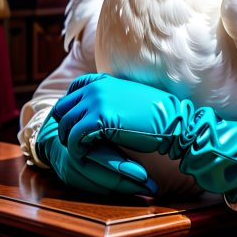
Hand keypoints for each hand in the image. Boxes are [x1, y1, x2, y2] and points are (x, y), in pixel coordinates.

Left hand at [53, 73, 236, 201]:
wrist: (173, 120)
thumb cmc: (155, 113)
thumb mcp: (129, 97)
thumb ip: (111, 97)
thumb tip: (99, 106)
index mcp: (103, 80)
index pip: (73, 89)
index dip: (72, 108)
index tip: (77, 124)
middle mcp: (96, 87)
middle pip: (63, 108)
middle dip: (65, 126)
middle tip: (74, 143)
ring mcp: (95, 101)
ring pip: (66, 124)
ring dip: (71, 141)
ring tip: (82, 152)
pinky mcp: (98, 119)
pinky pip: (75, 137)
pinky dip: (77, 150)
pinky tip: (87, 156)